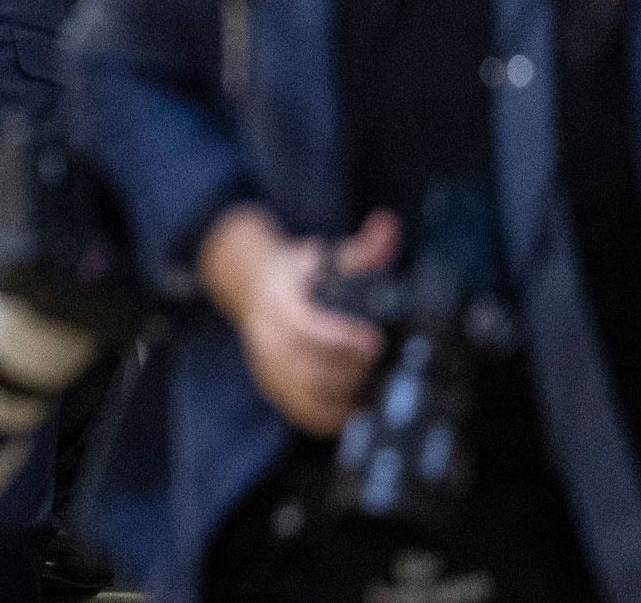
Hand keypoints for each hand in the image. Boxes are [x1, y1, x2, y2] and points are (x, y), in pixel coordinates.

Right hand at [198, 205, 399, 436]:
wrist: (251, 286)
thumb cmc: (298, 273)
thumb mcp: (327, 254)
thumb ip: (363, 247)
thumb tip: (389, 226)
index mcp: (279, 298)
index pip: (305, 326)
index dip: (340, 338)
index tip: (373, 341)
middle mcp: (267, 333)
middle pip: (306, 364)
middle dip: (348, 368)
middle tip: (378, 363)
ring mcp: (266, 362)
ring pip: (304, 390)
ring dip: (343, 392)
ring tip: (372, 385)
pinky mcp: (272, 384)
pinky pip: (301, 410)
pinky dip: (330, 415)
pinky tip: (355, 407)